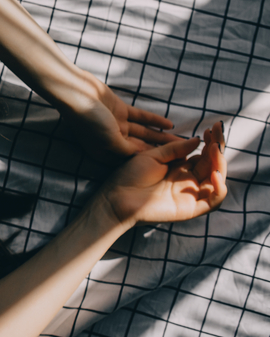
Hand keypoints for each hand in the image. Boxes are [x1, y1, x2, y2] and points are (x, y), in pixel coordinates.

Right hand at [64, 73, 181, 161]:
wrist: (76, 93)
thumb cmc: (90, 121)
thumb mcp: (110, 142)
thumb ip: (129, 151)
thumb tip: (145, 159)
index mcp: (107, 153)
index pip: (134, 161)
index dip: (153, 165)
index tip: (172, 168)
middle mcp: (113, 141)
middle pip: (142, 147)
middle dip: (161, 151)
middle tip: (184, 155)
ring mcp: (117, 125)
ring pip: (145, 133)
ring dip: (162, 136)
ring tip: (182, 141)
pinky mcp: (120, 110)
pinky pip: (141, 117)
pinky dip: (154, 120)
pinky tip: (169, 124)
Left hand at [99, 122, 226, 227]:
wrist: (116, 197)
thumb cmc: (130, 176)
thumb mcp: (153, 156)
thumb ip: (175, 149)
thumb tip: (197, 139)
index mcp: (179, 168)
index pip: (202, 154)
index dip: (209, 141)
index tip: (212, 127)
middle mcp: (188, 181)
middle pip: (212, 164)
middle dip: (216, 147)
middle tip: (217, 132)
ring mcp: (191, 195)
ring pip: (216, 181)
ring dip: (220, 164)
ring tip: (214, 149)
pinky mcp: (191, 209)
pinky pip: (213, 202)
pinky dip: (219, 189)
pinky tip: (214, 173)